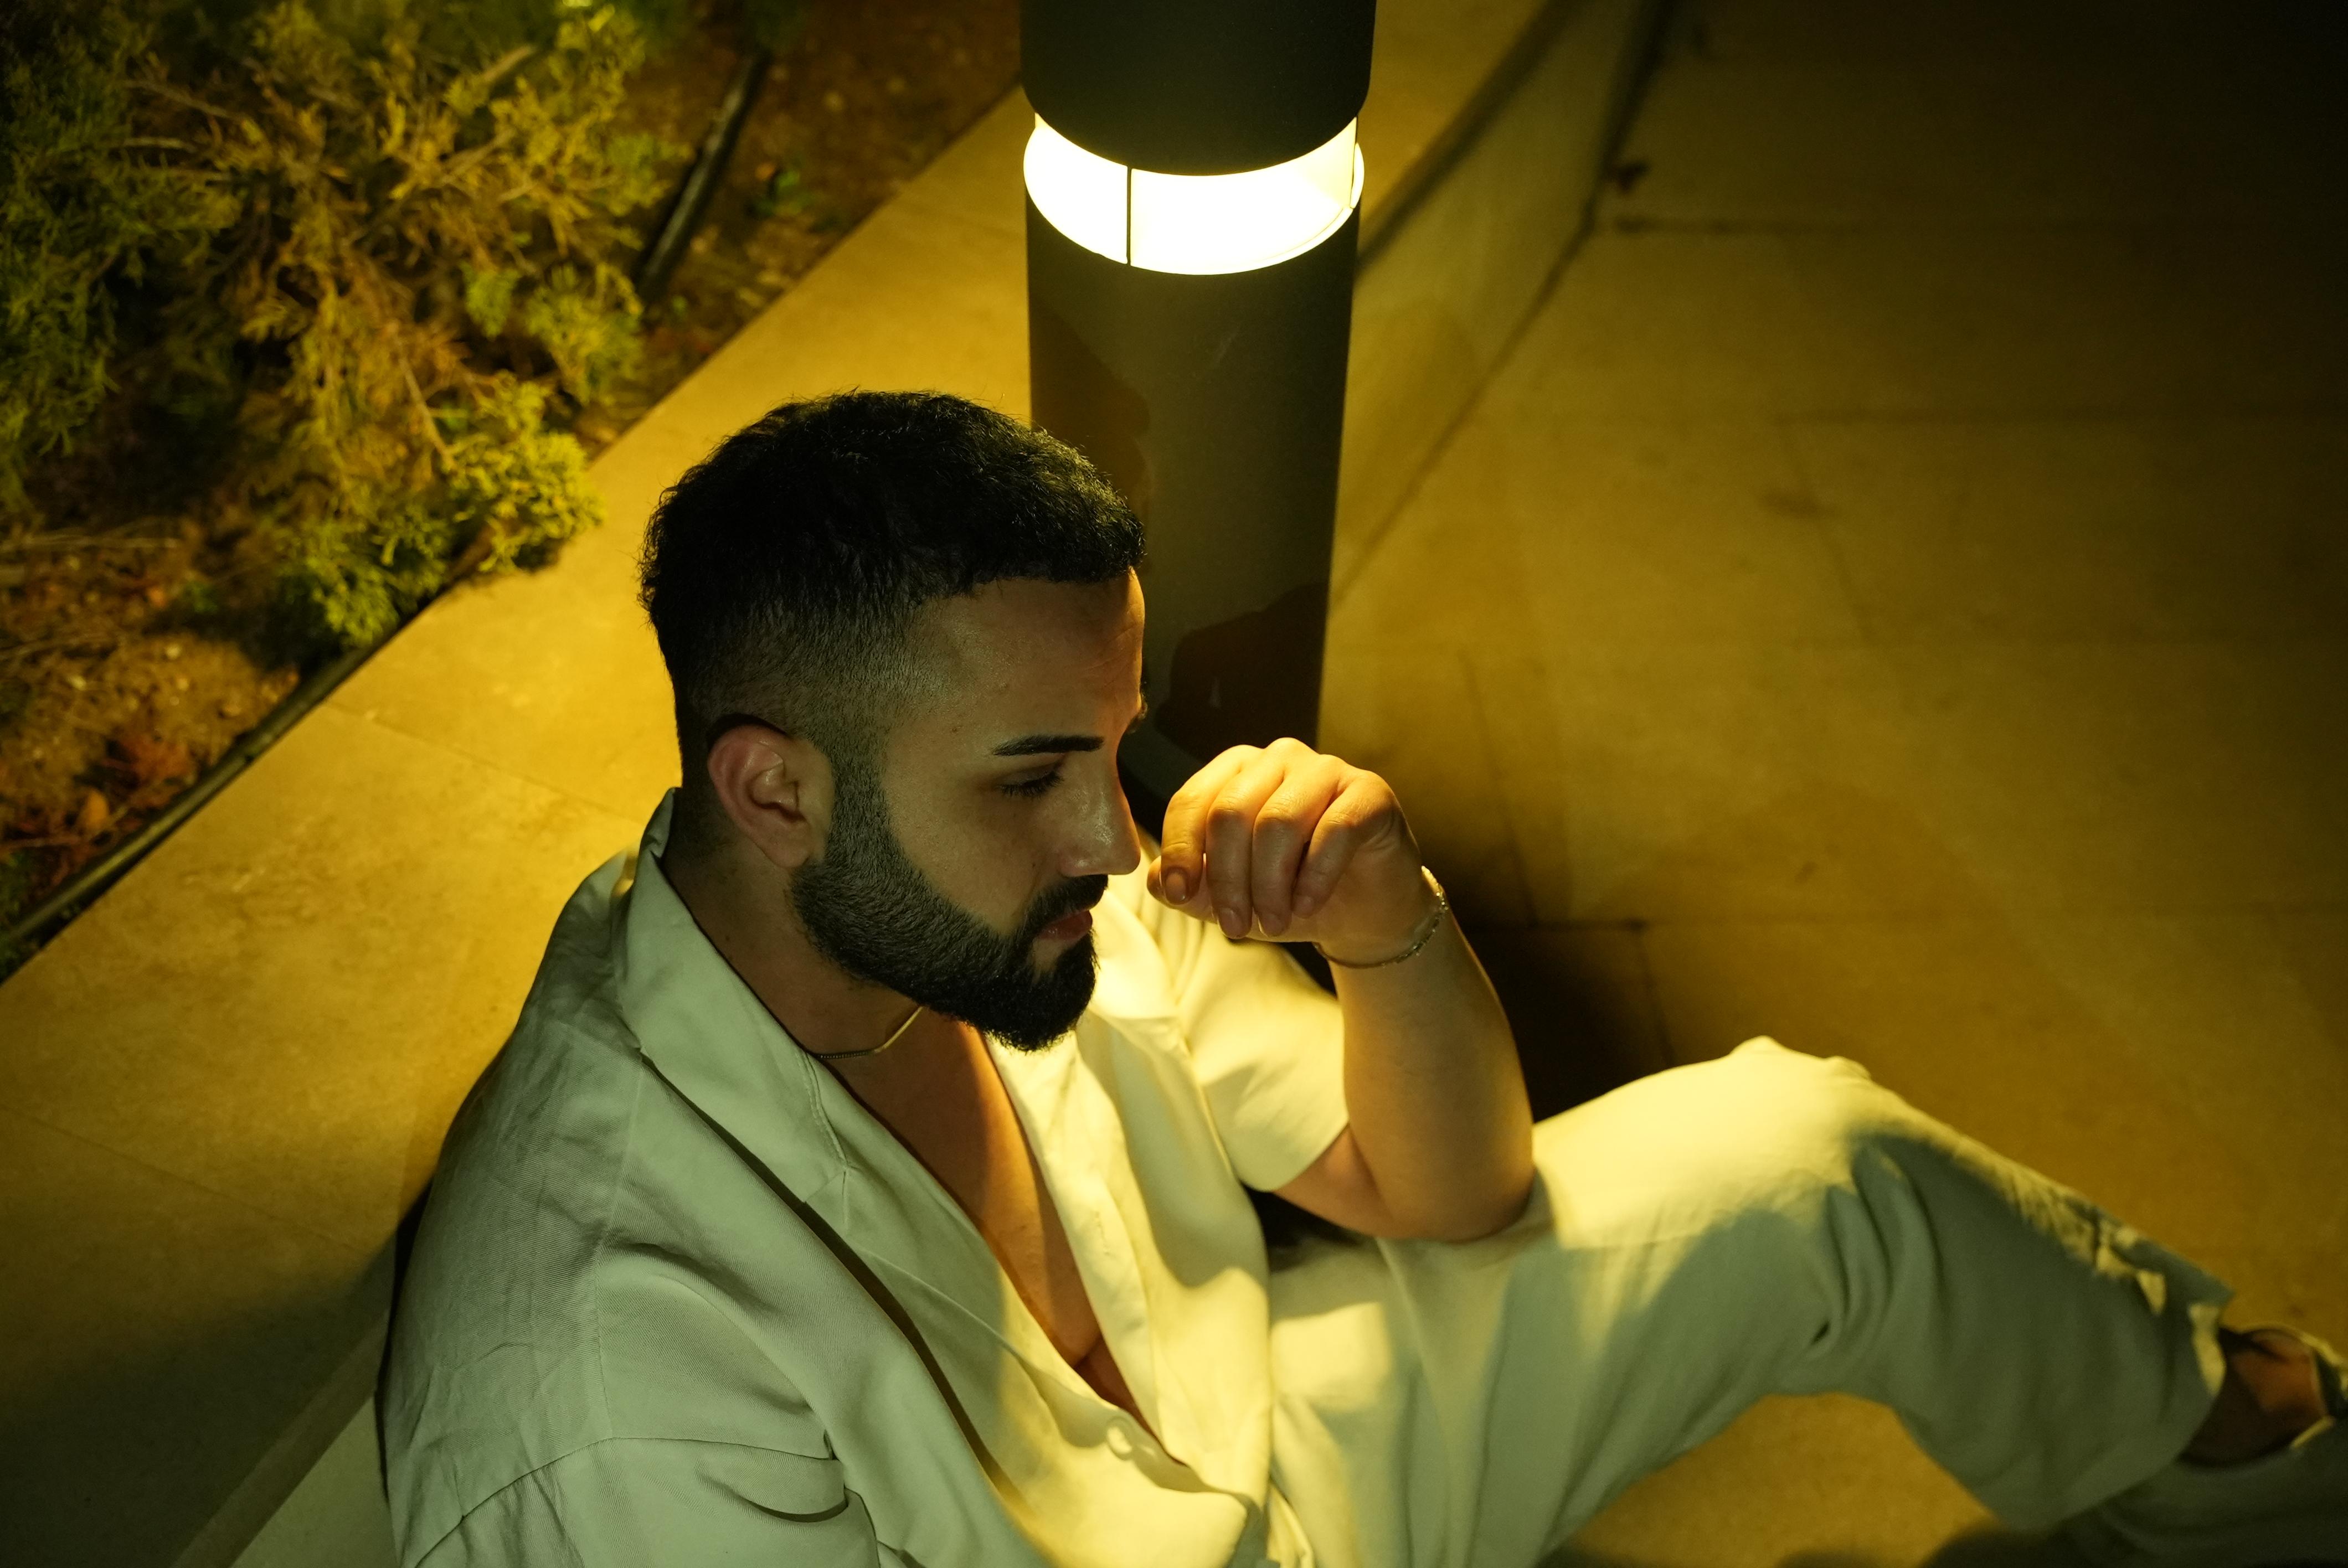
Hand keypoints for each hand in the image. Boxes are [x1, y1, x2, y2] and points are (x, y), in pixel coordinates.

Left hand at [1146, 739, 1433, 959]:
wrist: (1362, 911)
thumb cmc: (1290, 894)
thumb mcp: (1233, 898)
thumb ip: (1193, 887)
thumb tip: (1156, 880)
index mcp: (1236, 772)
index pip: (1192, 800)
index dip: (1180, 850)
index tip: (1179, 896)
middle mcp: (1278, 759)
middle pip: (1231, 811)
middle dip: (1228, 877)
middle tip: (1235, 926)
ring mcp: (1327, 770)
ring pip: (1278, 820)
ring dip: (1270, 884)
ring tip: (1274, 922)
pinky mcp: (1369, 793)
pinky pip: (1333, 829)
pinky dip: (1315, 876)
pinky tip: (1308, 904)